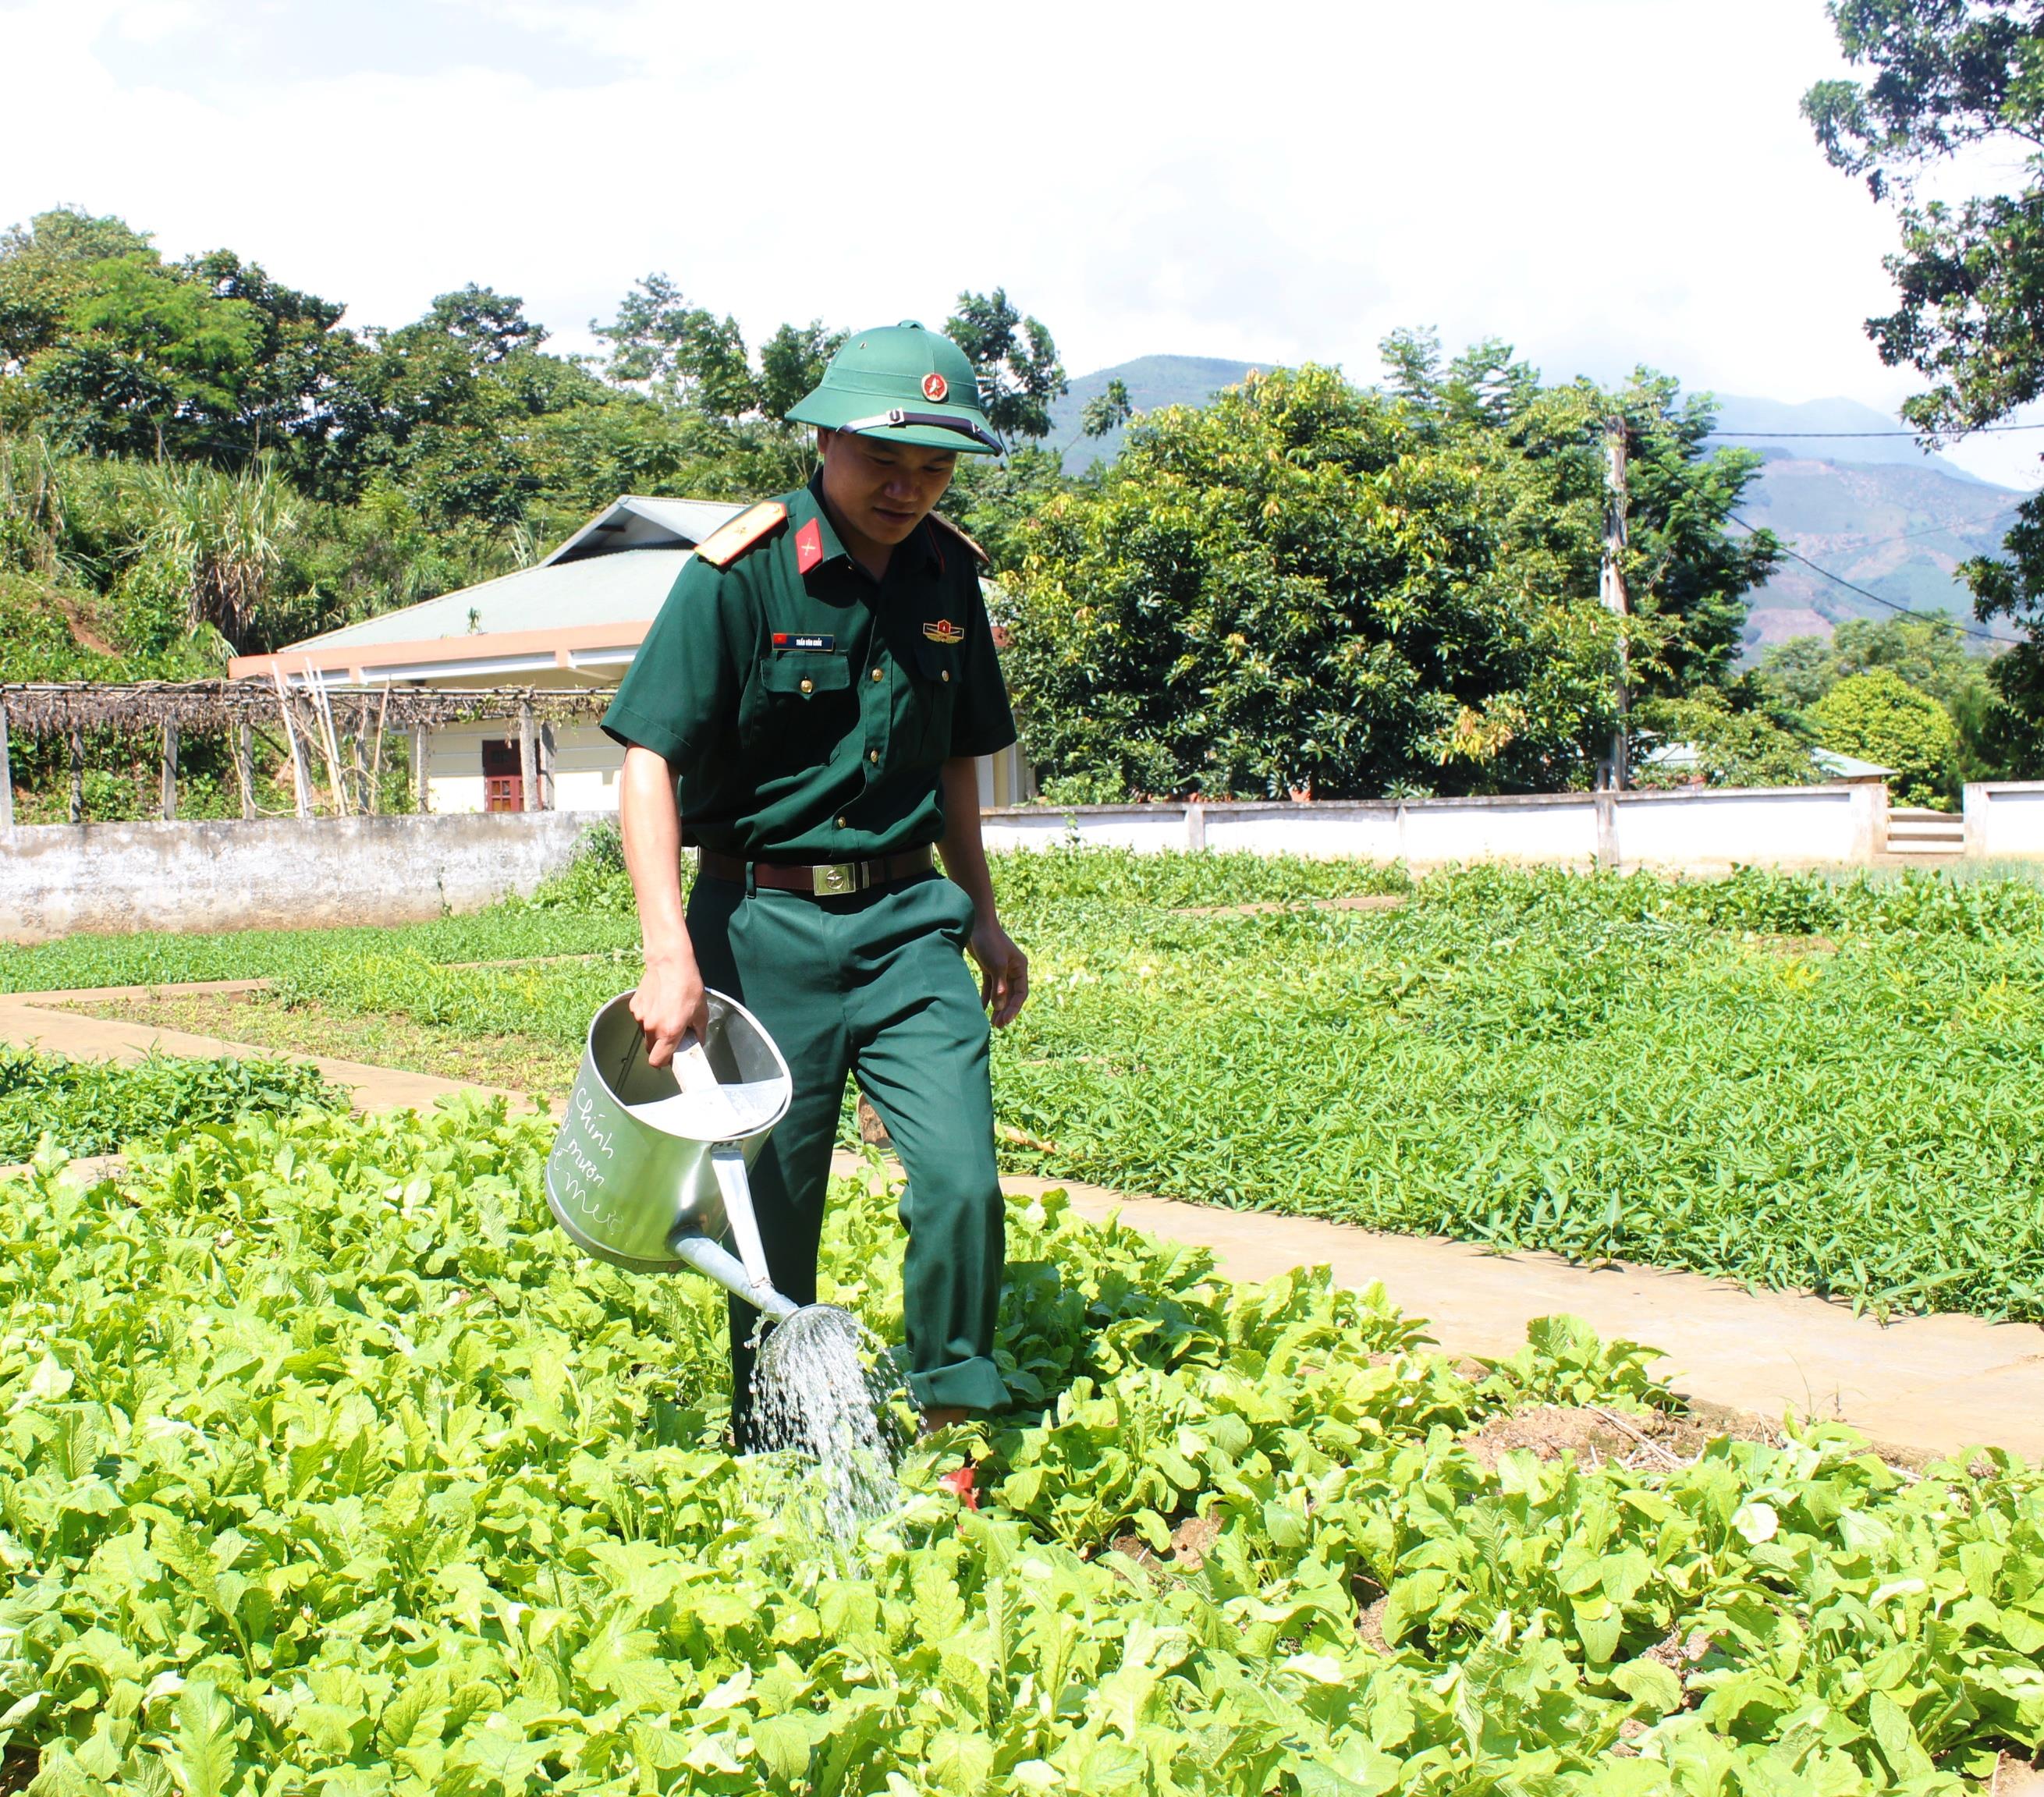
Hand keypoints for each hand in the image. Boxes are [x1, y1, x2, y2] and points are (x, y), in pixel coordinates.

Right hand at [631, 951, 707, 1067]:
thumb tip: (697, 1043)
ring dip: (655, 1030)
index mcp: (669, 1032)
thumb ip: (699, 1033)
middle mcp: (651, 1027)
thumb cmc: (688, 986)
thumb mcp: (701, 1012)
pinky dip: (649, 1016)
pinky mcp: (634, 1006)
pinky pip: (641, 1019)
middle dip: (661, 1047)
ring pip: (645, 1033)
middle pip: (650, 1049)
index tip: (672, 1056)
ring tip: (667, 1013)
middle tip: (673, 1035)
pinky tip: (659, 1003)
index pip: (657, 1061)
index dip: (665, 1062)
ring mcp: (640, 1017)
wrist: (670, 963)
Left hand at [968, 917, 1028, 1026]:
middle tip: (998, 1025)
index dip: (1014, 1008)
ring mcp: (1000, 969)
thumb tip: (1000, 1007)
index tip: (1005, 1020)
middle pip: (1011, 995)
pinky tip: (982, 1009)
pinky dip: (986, 998)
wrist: (975, 923)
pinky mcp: (988, 967)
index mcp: (1020, 967)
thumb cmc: (989, 942)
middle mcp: (1013, 969)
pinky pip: (990, 987)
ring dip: (997, 1007)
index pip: (1021, 993)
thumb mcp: (996, 966)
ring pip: (1000, 992)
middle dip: (1005, 1010)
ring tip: (992, 1022)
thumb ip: (999, 987)